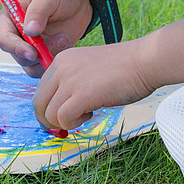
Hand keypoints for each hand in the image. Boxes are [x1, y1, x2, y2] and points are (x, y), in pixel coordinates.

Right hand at [0, 0, 90, 77]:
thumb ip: (38, 12)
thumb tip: (29, 31)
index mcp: (10, 18)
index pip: (5, 39)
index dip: (16, 48)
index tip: (32, 52)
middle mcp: (17, 35)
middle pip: (19, 56)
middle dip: (39, 53)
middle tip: (61, 39)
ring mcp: (31, 46)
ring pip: (32, 65)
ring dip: (49, 56)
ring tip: (65, 38)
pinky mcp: (44, 54)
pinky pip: (45, 66)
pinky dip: (56, 60)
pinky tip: (66, 42)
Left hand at [33, 40, 154, 130]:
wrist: (143, 60)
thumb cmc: (123, 68)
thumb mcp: (87, 69)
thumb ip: (71, 83)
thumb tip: (59, 111)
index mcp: (61, 60)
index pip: (41, 91)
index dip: (49, 108)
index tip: (63, 115)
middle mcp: (61, 68)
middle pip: (39, 103)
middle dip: (50, 120)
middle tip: (68, 123)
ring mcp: (70, 81)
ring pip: (49, 114)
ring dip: (66, 122)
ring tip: (86, 114)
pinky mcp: (81, 95)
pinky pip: (63, 119)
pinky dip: (73, 124)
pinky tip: (90, 115)